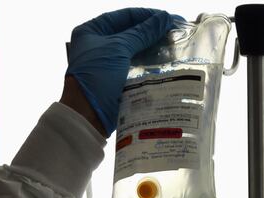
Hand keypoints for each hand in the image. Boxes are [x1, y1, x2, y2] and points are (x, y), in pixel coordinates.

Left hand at [65, 8, 177, 136]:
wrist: (87, 116)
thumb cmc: (96, 77)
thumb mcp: (119, 49)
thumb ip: (142, 33)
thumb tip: (164, 18)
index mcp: (92, 30)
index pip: (124, 16)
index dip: (147, 15)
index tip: (169, 18)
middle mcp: (98, 44)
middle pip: (130, 32)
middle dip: (152, 32)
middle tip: (176, 31)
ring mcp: (107, 62)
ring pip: (134, 49)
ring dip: (152, 47)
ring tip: (173, 45)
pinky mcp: (116, 79)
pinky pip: (135, 66)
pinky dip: (149, 63)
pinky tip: (165, 61)